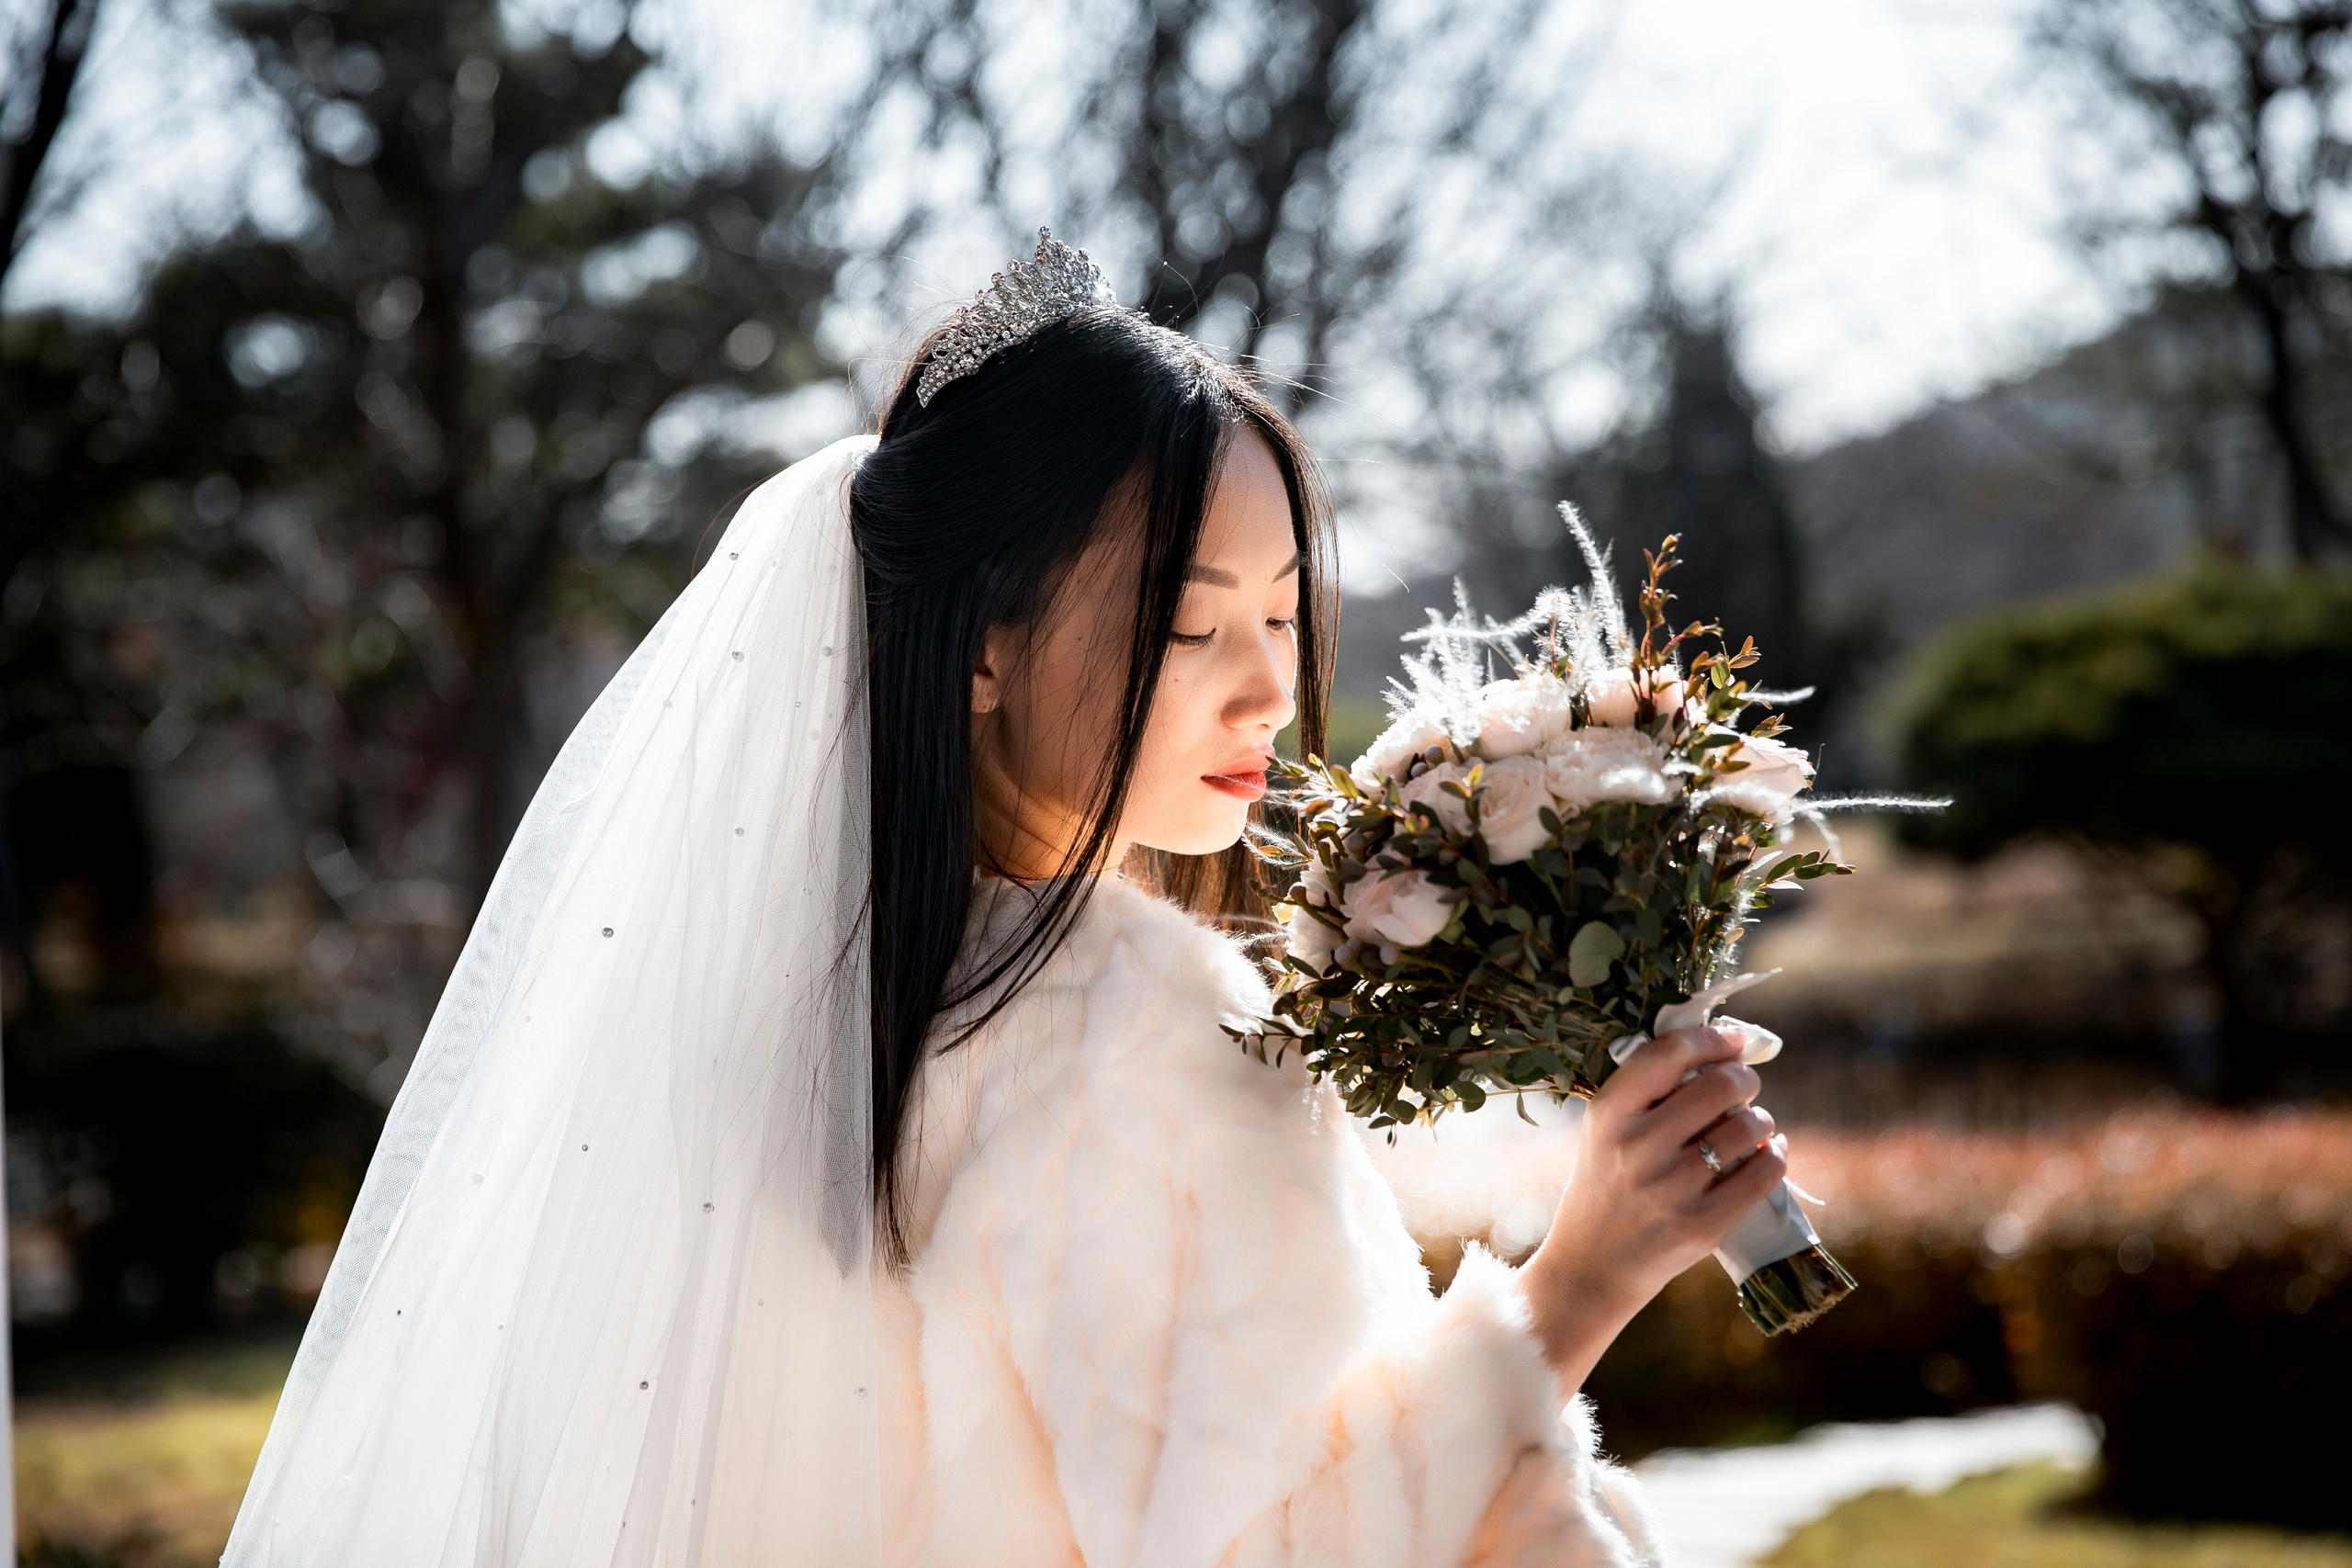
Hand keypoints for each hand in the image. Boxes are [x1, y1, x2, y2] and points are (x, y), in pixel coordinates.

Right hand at [1515, 1027, 1789, 1396]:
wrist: (1592, 1265)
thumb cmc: (1606, 1183)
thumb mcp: (1605, 1130)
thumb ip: (1648, 1091)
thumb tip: (1718, 1048)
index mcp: (1609, 1114)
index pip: (1669, 1053)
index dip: (1712, 1038)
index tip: (1734, 1040)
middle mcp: (1638, 1147)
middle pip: (1720, 1086)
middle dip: (1745, 1079)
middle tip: (1744, 1086)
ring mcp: (1672, 1188)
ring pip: (1748, 1128)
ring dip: (1762, 1119)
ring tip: (1753, 1125)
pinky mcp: (1703, 1225)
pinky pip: (1763, 1172)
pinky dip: (1775, 1154)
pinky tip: (1769, 1151)